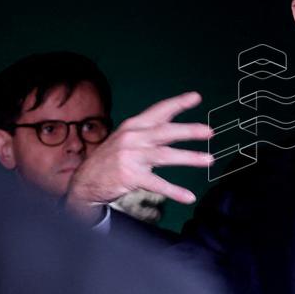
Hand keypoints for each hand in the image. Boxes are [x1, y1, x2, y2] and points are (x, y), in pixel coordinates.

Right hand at [66, 92, 212, 213]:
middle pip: (165, 131)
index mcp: (133, 126)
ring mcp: (131, 157)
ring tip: (209, 159)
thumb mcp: (126, 139)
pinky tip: (189, 196)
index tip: (196, 97)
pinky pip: (157, 184)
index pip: (158, 111)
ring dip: (189, 157)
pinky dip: (174, 191)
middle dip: (189, 130)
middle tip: (210, 131)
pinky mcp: (130, 176)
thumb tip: (176, 127)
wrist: (84, 182)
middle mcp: (132, 138)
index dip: (178, 103)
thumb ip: (149, 133)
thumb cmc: (110, 159)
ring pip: (165, 155)